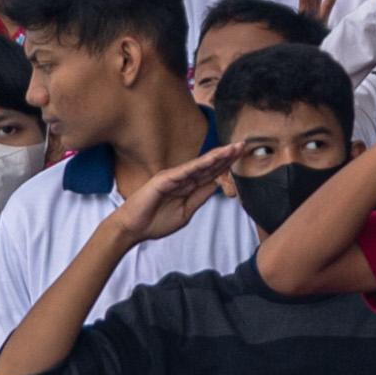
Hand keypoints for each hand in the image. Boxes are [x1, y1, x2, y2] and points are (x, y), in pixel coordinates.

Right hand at [105, 146, 241, 247]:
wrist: (133, 228)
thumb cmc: (155, 222)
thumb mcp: (185, 212)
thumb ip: (199, 198)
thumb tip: (216, 185)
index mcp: (187, 186)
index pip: (210, 174)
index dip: (225, 165)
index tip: (240, 157)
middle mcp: (182, 178)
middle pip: (208, 165)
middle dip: (226, 156)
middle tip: (242, 145)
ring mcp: (173, 177)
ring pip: (199, 165)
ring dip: (216, 157)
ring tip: (232, 149)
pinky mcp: (164, 179)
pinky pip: (185, 171)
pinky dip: (199, 165)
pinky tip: (213, 159)